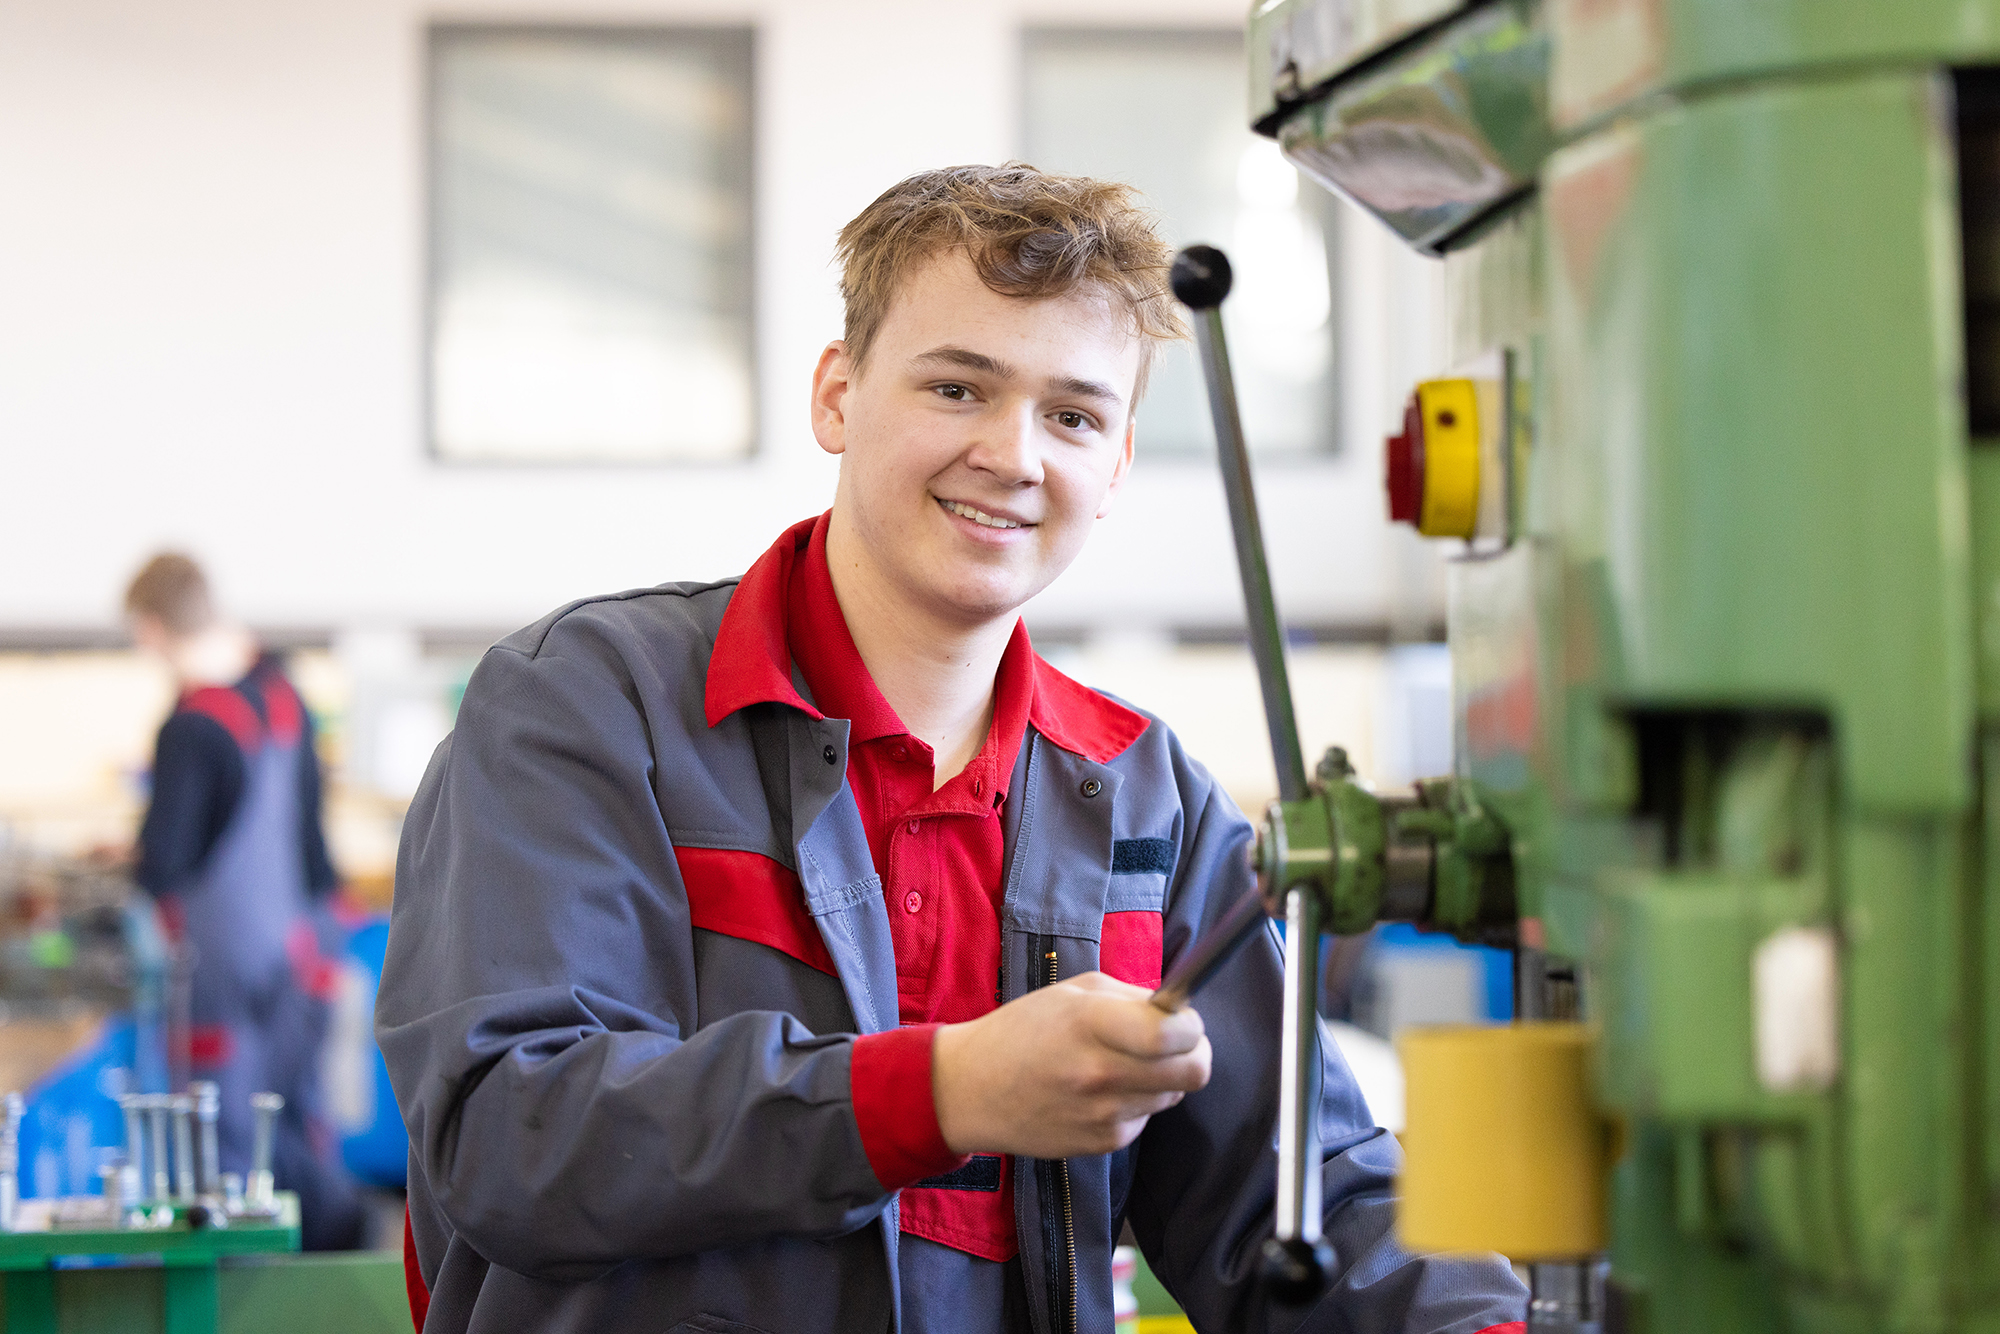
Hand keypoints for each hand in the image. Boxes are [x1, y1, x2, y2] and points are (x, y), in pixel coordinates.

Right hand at [932, 972, 1210, 1157]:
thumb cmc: (1023, 1031)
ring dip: (1161, 1078)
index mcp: (1092, 1023)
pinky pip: (1144, 1118)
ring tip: (1122, 1064)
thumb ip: (1131, 998)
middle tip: (1177, 1043)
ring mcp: (1103, 1114)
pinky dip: (1134, 1103)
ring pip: (1173, 1095)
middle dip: (1195, 1053)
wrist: (972, 1090)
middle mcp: (1101, 1072)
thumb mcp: (1074, 993)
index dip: (1192, 1026)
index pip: (1175, 1034)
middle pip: (1194, 1071)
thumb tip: (1179, 1012)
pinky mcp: (1102, 1144)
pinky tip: (1099, 1092)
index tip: (1183, 1020)